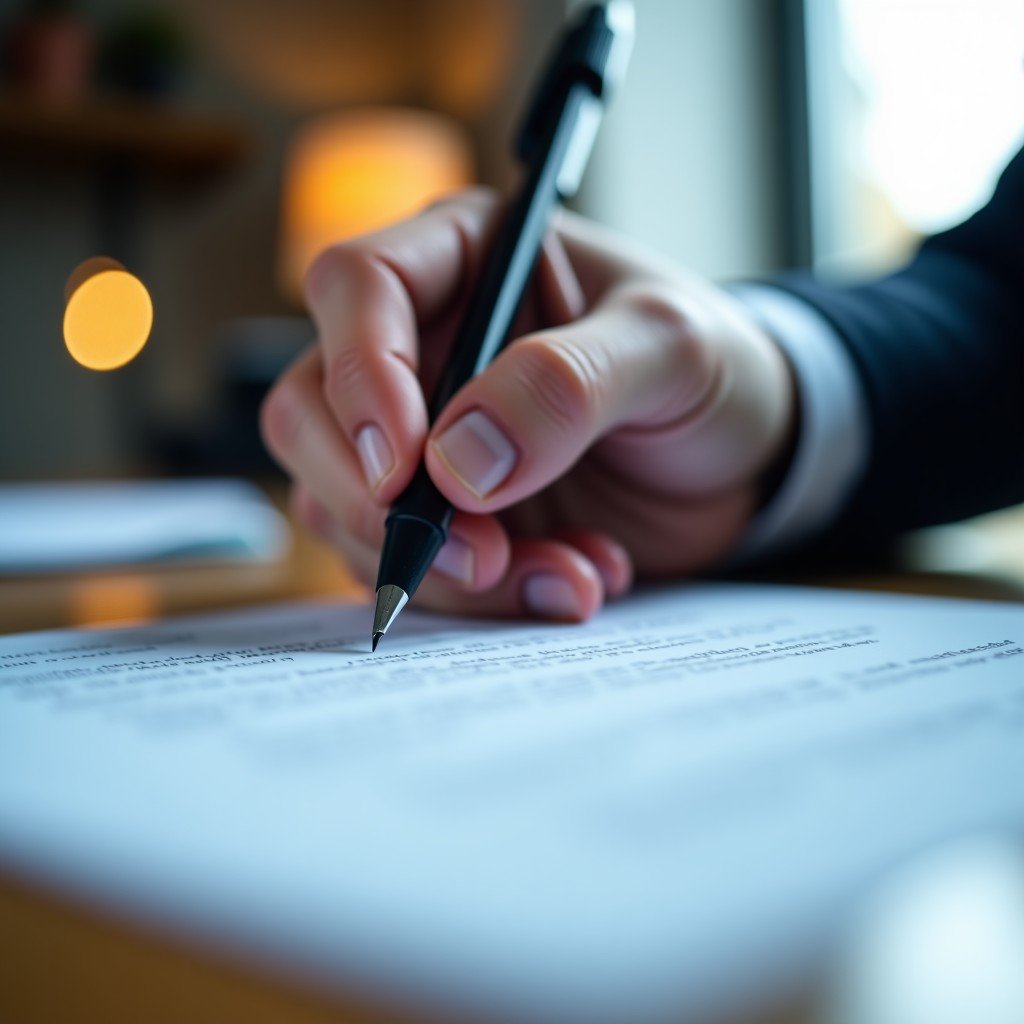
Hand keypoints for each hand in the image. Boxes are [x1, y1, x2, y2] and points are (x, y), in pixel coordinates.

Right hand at [261, 189, 795, 621]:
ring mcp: (422, 437)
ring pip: (348, 507)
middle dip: (383, 504)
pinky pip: (408, 564)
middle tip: (483, 554)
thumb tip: (456, 459)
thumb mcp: (671, 350)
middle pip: (312, 410)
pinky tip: (573, 578)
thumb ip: (569, 384)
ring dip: (450, 568)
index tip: (407, 470)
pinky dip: (481, 597)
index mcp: (467, 259)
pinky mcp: (442, 513)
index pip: (357, 287)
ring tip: (572, 575)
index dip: (361, 377)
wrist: (744, 459)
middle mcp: (422, 344)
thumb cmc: (713, 370)